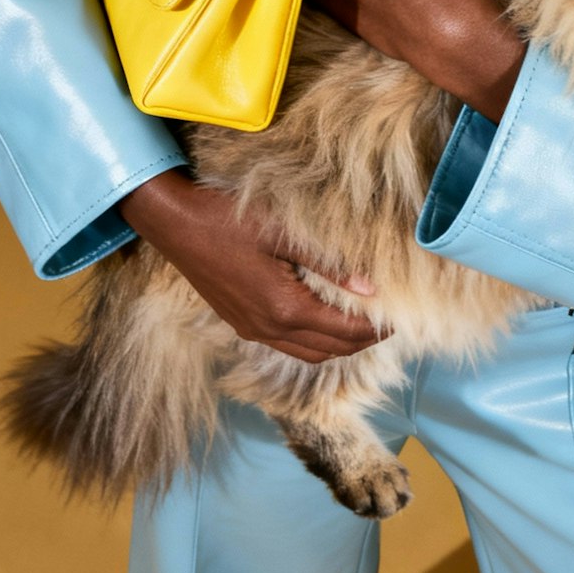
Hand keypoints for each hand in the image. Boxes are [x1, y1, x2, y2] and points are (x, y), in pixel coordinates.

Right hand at [120, 170, 386, 363]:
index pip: (344, 331)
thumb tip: (371, 288)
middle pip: (329, 350)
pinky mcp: (240, 323)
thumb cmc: (227, 219)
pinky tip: (322, 322)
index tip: (399, 320)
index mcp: (284, 308)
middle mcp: (268, 328)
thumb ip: (329, 264)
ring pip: (307, 353)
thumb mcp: (283, 234)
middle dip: (362, 342)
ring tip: (362, 327)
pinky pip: (286, 345)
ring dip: (338, 346)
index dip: (375, 329)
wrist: (174, 223)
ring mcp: (251, 329)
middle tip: (388, 325)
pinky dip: (313, 343)